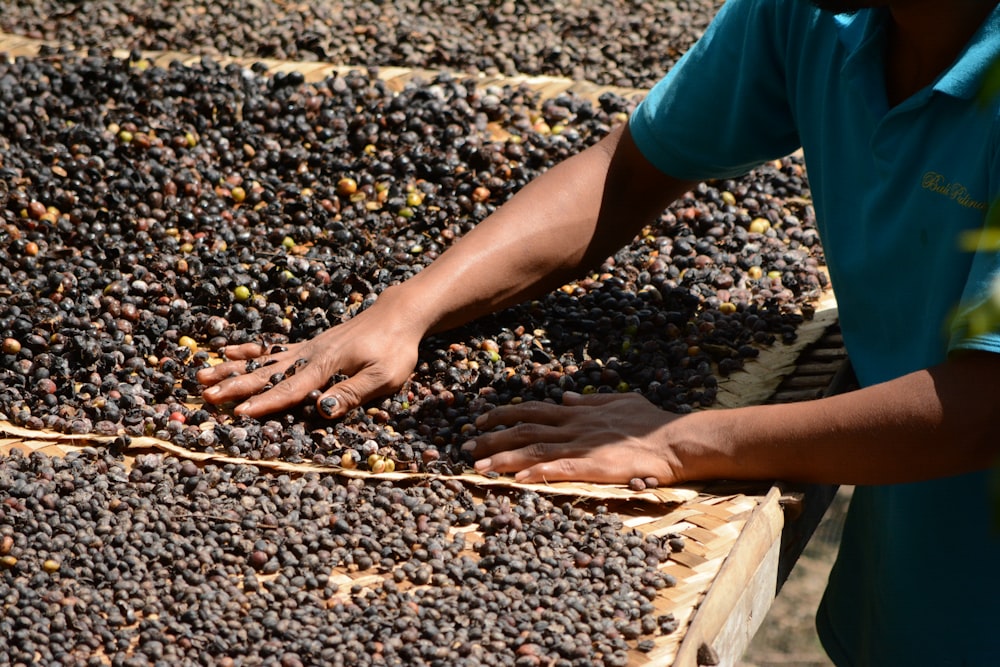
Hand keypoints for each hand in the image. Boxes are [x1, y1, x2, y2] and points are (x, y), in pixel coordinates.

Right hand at [196, 302, 420, 418]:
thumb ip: (352, 393)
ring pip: (262, 360)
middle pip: (266, 373)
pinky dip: (249, 350)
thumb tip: (321, 411)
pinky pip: (272, 348)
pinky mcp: (308, 345)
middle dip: (234, 387)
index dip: (265, 404)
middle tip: (204, 396)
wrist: (398, 315)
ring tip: (200, 375)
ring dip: (231, 369)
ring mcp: (306, 349)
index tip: (238, 414)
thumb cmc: (395, 349)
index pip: (291, 389)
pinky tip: (227, 351)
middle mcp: (309, 356)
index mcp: (326, 366)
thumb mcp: (383, 377)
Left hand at [462, 391, 683, 484]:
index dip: (503, 414)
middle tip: (463, 446)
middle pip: (523, 429)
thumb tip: (566, 396)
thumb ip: (591, 400)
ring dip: (501, 458)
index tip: (480, 421)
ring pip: (533, 449)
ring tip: (475, 467)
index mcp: (579, 413)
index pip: (532, 410)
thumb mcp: (619, 402)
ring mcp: (582, 446)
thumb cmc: (653, 423)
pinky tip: (514, 479)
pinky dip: (534, 472)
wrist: (676, 441)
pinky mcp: (593, 467)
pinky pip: (557, 469)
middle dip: (490, 437)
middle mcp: (575, 426)